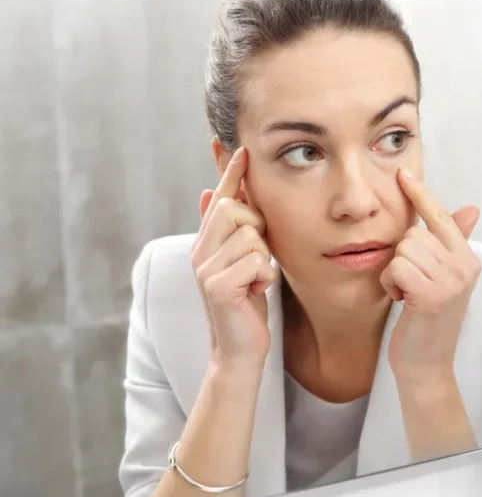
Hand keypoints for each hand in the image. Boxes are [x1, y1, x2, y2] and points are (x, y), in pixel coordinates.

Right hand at [191, 147, 277, 371]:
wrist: (240, 349)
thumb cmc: (247, 304)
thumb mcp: (242, 261)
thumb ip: (232, 231)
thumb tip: (211, 192)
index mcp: (206, 242)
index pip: (219, 198)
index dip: (231, 173)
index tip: (240, 147)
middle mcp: (200, 251)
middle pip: (233, 207)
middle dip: (257, 226)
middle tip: (258, 256)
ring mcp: (205, 269)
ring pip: (250, 235)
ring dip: (264, 257)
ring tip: (256, 279)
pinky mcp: (218, 286)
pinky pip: (256, 260)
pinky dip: (266, 275)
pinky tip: (257, 291)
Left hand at [382, 169, 481, 382]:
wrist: (427, 366)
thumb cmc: (429, 322)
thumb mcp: (444, 278)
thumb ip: (453, 243)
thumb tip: (471, 209)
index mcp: (468, 259)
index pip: (441, 217)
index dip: (421, 195)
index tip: (403, 173)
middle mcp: (464, 267)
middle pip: (414, 234)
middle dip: (402, 258)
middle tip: (412, 285)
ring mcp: (450, 281)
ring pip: (403, 250)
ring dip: (395, 273)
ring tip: (408, 294)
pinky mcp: (431, 294)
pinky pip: (396, 268)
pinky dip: (391, 285)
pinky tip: (403, 302)